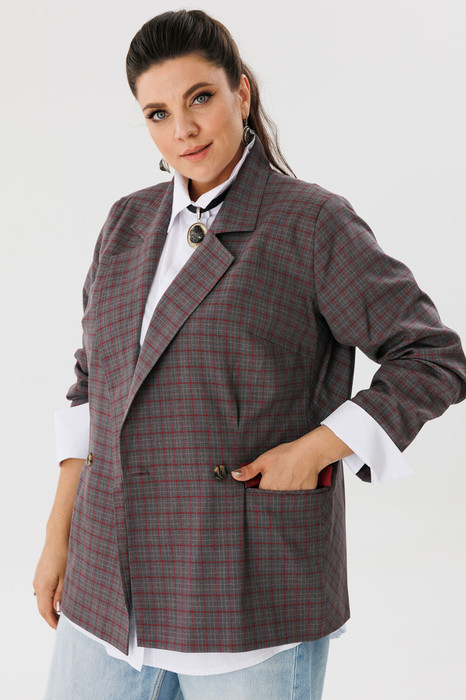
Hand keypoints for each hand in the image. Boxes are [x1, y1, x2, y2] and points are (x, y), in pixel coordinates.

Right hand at [33, 538, 67, 628]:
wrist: (57, 537)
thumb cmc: (64, 555)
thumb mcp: (67, 577)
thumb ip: (61, 594)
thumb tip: (57, 609)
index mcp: (44, 587)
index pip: (45, 612)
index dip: (52, 622)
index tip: (60, 629)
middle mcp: (37, 585)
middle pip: (42, 607)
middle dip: (51, 617)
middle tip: (62, 624)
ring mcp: (37, 579)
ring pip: (41, 600)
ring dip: (49, 608)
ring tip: (62, 613)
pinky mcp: (40, 574)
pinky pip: (42, 591)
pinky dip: (48, 599)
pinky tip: (58, 598)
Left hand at [231, 425, 351, 489]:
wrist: (309, 453)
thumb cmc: (285, 455)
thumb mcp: (263, 461)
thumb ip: (248, 471)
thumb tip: (234, 476)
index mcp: (267, 488)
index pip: (259, 496)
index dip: (259, 491)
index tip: (262, 485)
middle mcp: (279, 496)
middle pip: (271, 500)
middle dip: (271, 494)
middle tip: (277, 480)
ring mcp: (292, 497)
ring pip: (284, 501)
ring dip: (283, 495)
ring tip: (286, 481)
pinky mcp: (304, 496)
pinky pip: (297, 499)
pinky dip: (295, 494)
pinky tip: (296, 483)